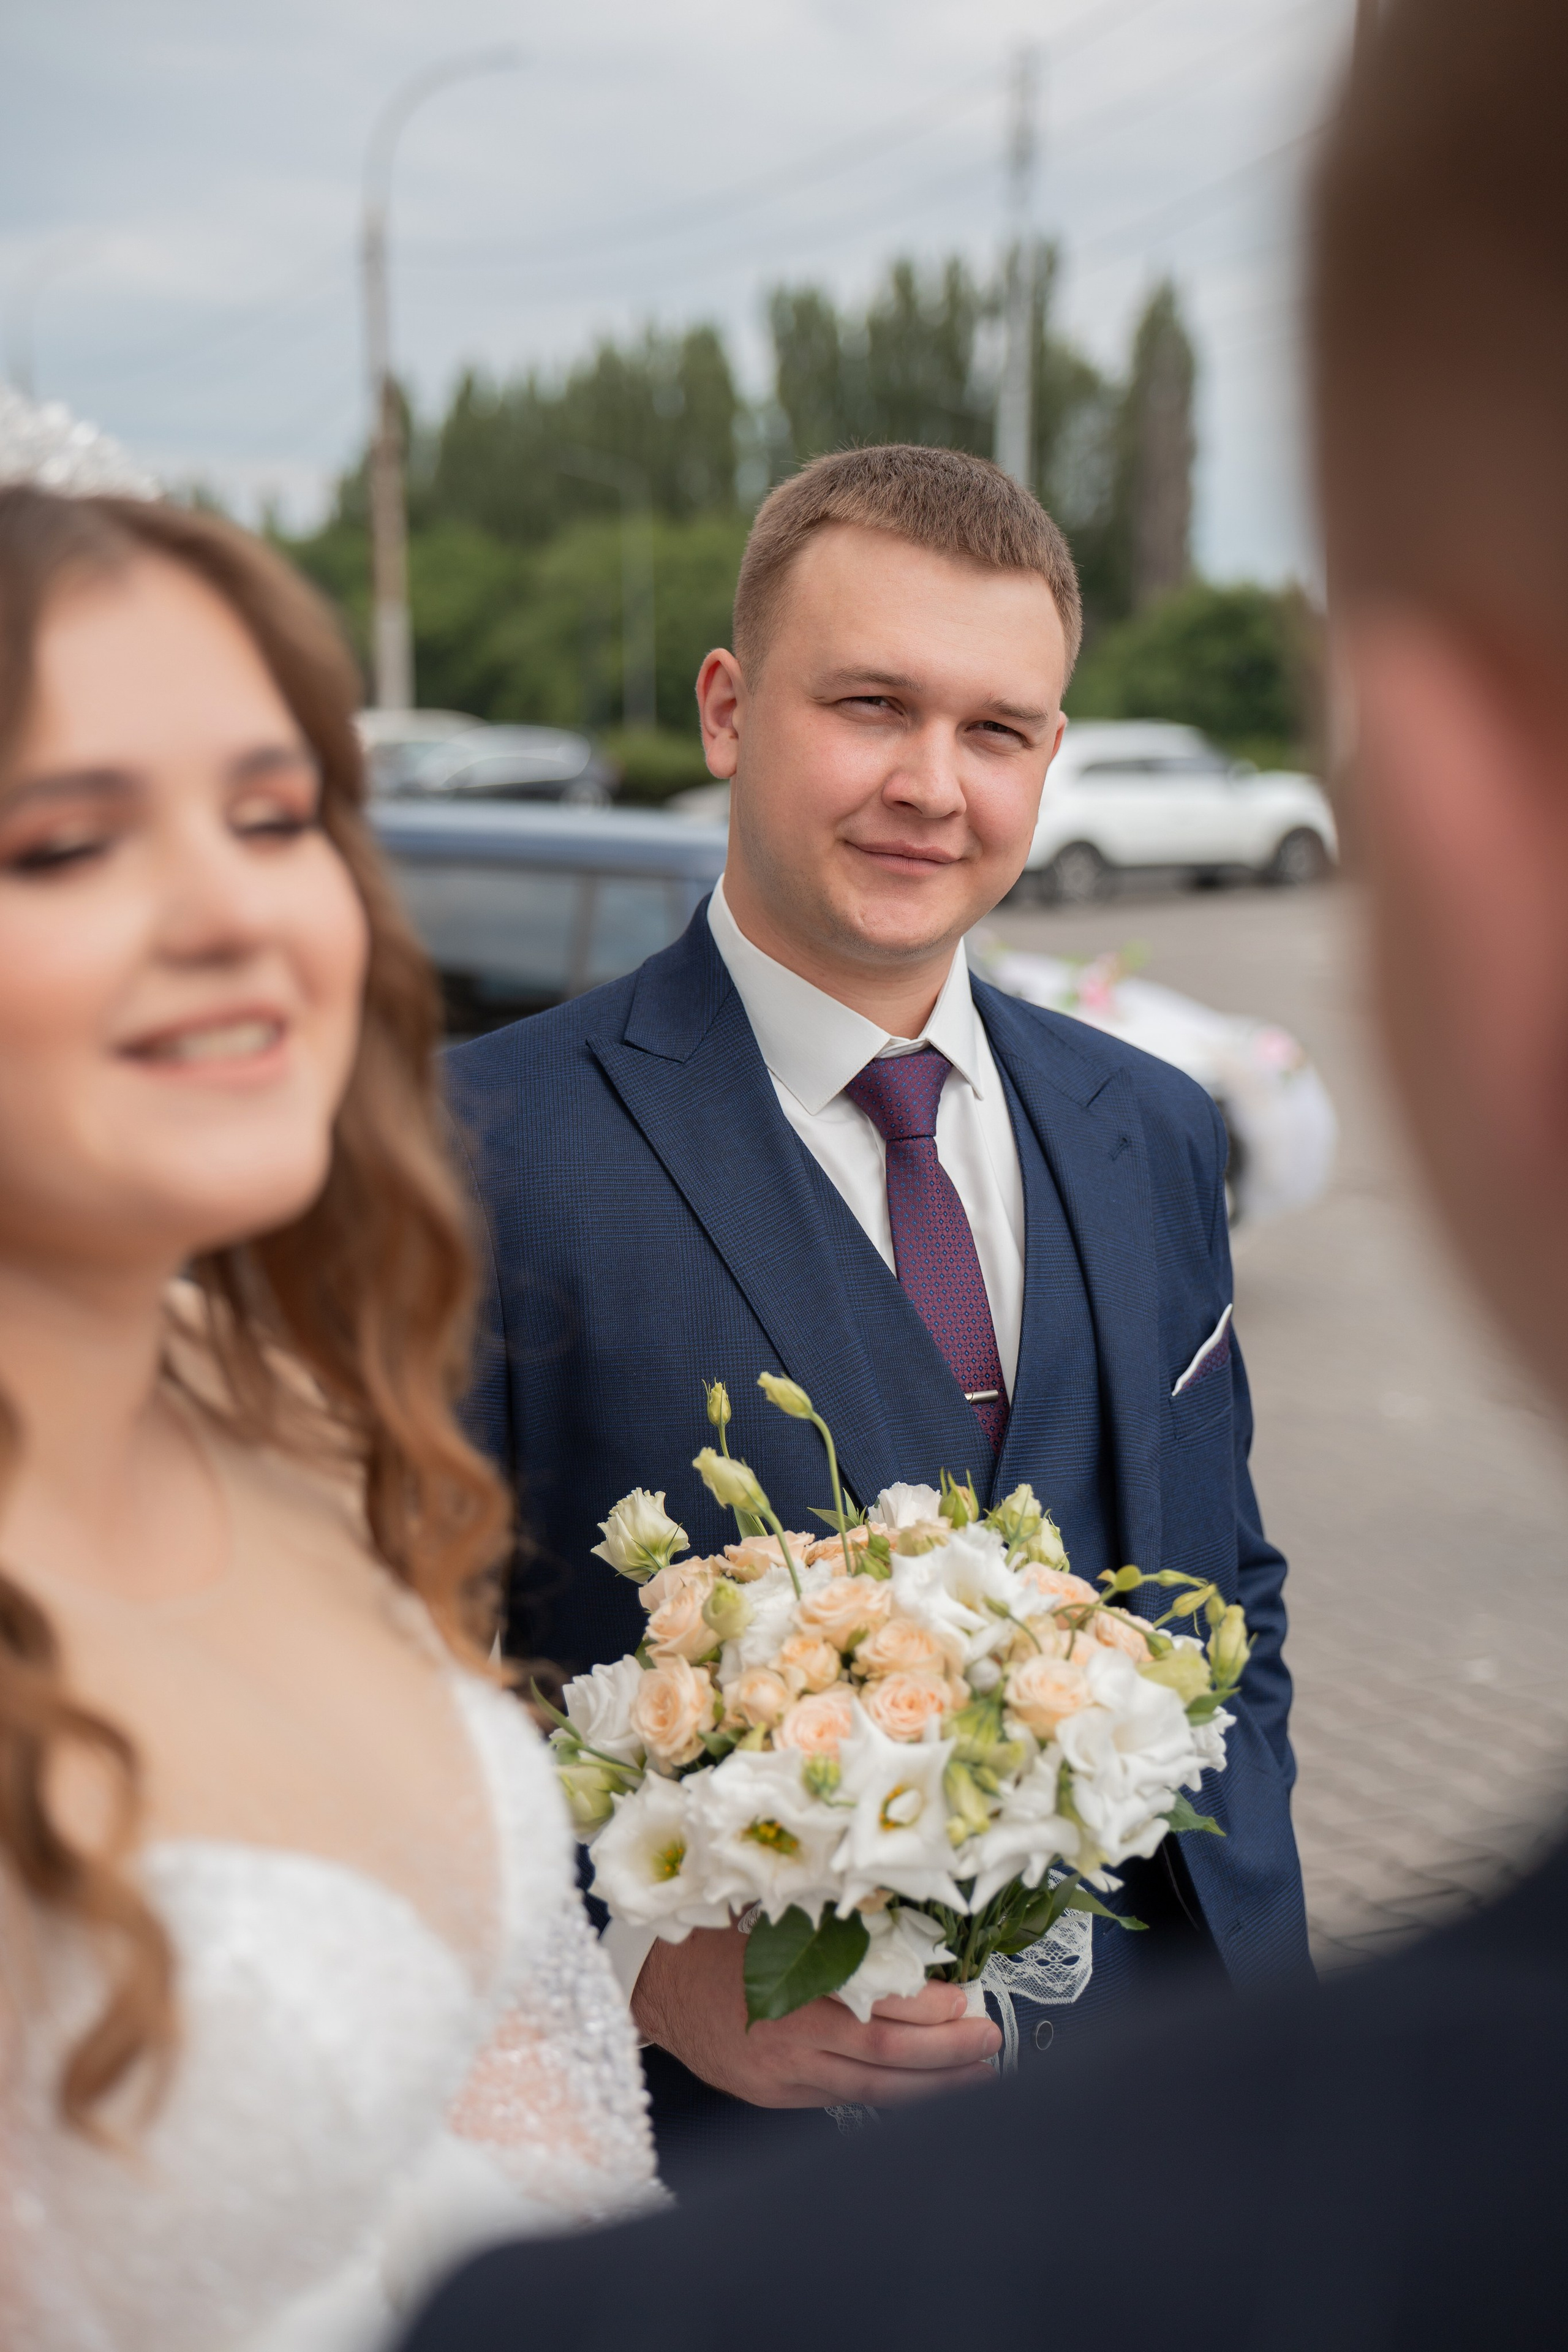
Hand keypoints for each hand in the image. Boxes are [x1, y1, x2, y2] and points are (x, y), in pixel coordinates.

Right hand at [631, 1923, 1000, 2108]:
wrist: (651, 1984)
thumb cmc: (712, 1939)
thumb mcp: (770, 1922)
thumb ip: (830, 1938)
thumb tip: (901, 1945)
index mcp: (789, 1989)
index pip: (877, 2011)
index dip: (927, 2012)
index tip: (964, 2001)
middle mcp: (789, 2042)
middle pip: (886, 2059)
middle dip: (947, 2054)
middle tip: (990, 2040)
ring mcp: (783, 2077)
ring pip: (872, 2092)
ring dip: (932, 2086)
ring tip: (976, 2076)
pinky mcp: (774, 2095)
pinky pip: (841, 2099)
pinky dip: (888, 2095)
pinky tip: (921, 2089)